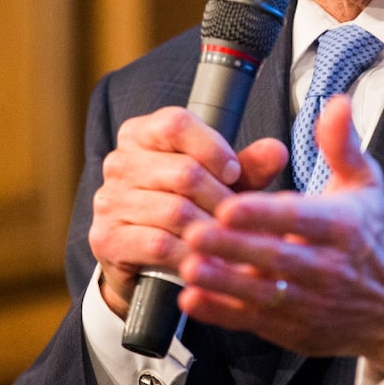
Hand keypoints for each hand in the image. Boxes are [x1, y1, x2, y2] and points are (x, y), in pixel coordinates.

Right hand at [89, 107, 287, 317]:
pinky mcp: (106, 237)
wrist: (149, 261)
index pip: (176, 124)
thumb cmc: (190, 207)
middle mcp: (121, 162)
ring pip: (174, 209)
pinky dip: (190, 252)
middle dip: (221, 198)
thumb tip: (277, 150)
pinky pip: (157, 242)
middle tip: (242, 219)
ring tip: (232, 241)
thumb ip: (248, 165)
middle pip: (183, 171)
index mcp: (143, 133)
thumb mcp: (222, 182)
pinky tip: (208, 259)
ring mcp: (109, 200)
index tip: (235, 171)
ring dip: (211, 228)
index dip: (212, 147)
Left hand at [179, 96, 383, 376]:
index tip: (231, 207)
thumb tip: (335, 102)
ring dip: (223, 282)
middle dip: (233, 247)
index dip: (265, 214)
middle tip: (195, 232)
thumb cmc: (373, 236)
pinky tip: (193, 300)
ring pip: (262, 294)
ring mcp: (310, 303)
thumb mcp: (366, 183)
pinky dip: (223, 314)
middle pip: (276, 258)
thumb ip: (342, 143)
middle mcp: (328, 268)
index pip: (301, 219)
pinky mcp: (294, 330)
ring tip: (188, 266)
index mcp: (343, 227)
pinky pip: (254, 323)